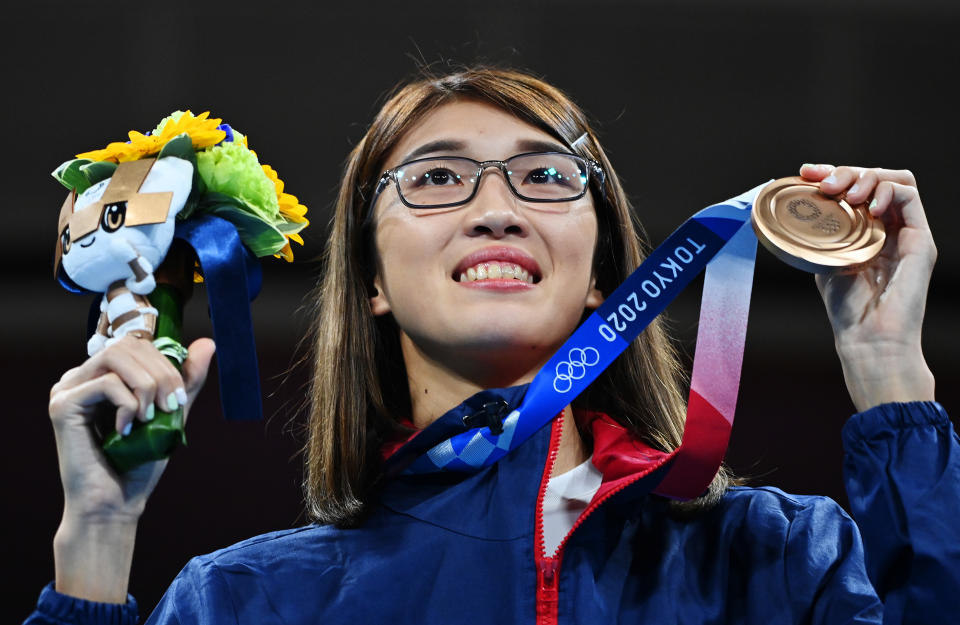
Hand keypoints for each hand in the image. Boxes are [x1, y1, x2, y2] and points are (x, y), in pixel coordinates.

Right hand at [48, 335, 214, 601]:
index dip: (166, 364)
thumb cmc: (139, 463)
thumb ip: (186, 380)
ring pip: (116, 356)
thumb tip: (208, 343)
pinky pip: (106, 383)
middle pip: (128, 345)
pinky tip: (128, 430)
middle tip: (169, 407)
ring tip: (151, 416)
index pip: (137, 345)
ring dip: (145, 384)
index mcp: (102, 375)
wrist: (115, 504)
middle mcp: (80, 377)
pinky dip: (128, 404)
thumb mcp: (170, 414)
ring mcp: (67, 389)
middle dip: (160, 373)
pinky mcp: (62, 406)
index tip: (179, 399)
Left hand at [799, 164, 935, 411]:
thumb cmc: (846, 308)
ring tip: (846, 195)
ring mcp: (906, 232)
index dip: (832, 172)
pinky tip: (868, 208)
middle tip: (825, 184)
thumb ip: (819, 233)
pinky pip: (910, 196)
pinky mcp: (921, 240)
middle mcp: (888, 227)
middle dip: (846, 171)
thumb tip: (795, 203)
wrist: (868, 337)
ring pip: (895, 179)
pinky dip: (886, 191)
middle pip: (874, 177)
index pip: (854, 187)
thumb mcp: (823, 259)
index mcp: (864, 230)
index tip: (807, 172)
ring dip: (866, 177)